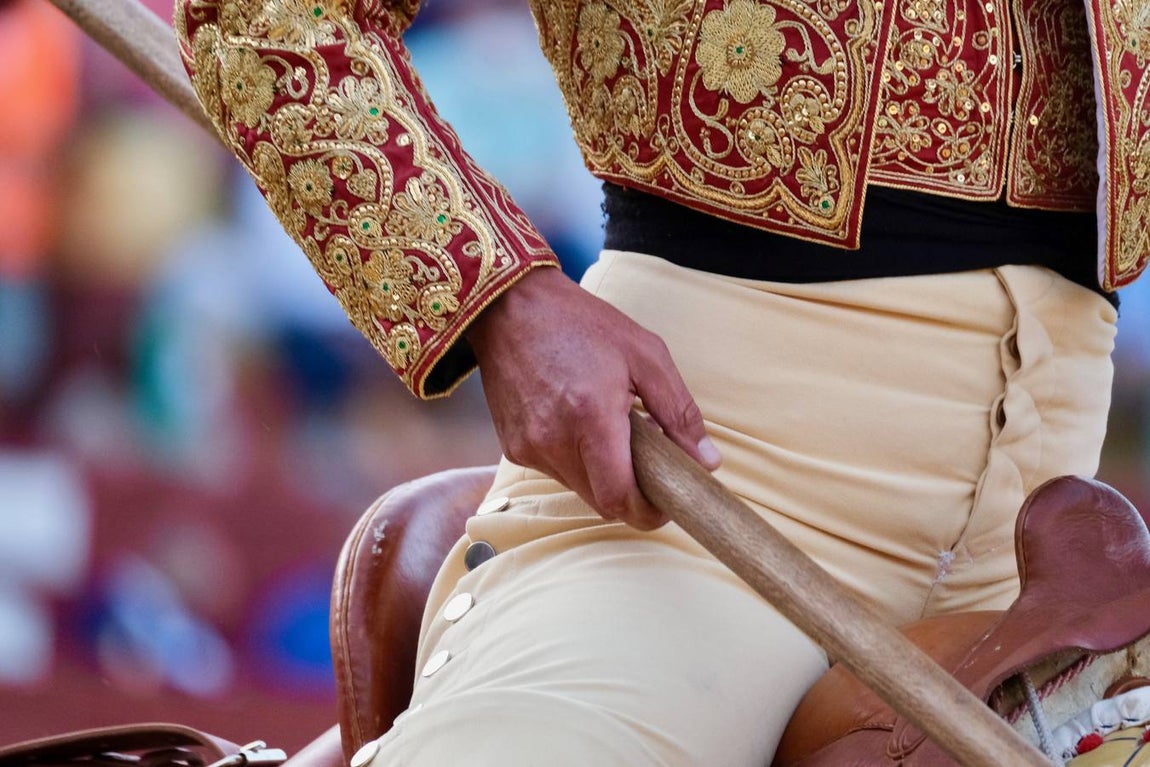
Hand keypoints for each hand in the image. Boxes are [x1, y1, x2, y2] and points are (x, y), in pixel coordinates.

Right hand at [466, 267, 720, 529]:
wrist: (511, 306)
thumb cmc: (581, 323)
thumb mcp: (645, 354)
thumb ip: (679, 412)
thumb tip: (706, 462)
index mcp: (591, 418)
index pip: (619, 499)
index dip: (648, 512)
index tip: (667, 501)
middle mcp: (554, 441)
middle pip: (601, 502)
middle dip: (630, 493)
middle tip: (648, 463)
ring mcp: (529, 447)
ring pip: (579, 488)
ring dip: (602, 474)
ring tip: (611, 432)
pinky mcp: (513, 446)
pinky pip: (555, 470)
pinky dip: (575, 459)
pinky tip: (579, 422)